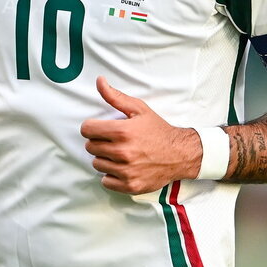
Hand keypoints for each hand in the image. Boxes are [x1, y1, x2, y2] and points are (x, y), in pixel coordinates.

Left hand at [80, 76, 201, 194]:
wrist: (179, 154)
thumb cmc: (158, 130)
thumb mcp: (139, 109)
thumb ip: (115, 96)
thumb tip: (99, 81)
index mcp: (122, 131)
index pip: (86, 129)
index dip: (92, 127)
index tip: (100, 129)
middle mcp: (122, 152)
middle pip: (90, 147)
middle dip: (99, 142)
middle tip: (113, 141)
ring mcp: (126, 171)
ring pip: (97, 164)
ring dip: (104, 158)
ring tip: (119, 153)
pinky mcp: (130, 185)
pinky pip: (106, 181)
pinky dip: (111, 175)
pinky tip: (122, 167)